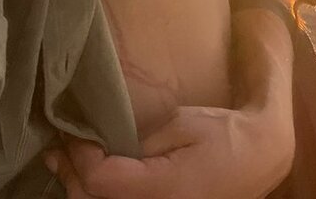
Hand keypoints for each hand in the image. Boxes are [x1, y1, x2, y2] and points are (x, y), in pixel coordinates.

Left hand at [42, 103, 294, 198]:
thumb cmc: (222, 134)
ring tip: (64, 163)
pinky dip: (100, 196)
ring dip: (80, 188)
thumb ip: (138, 142)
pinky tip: (88, 180)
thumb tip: (100, 145)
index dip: (80, 157)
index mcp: (162, 189)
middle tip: (57, 147)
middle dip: (72, 174)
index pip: (100, 181)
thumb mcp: (179, 125)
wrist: (257, 159)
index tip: (72, 132)